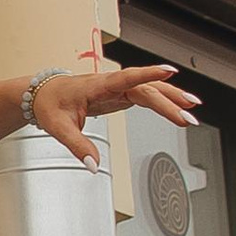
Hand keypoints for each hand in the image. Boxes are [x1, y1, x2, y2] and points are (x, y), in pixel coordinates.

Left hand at [24, 60, 195, 169]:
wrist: (40, 94)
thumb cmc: (48, 104)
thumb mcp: (58, 127)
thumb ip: (77, 146)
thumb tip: (93, 165)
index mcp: (97, 86)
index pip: (127, 78)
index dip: (148, 74)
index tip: (169, 71)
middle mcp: (110, 84)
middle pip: (146, 89)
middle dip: (169, 101)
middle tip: (189, 115)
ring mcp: (116, 88)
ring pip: (149, 90)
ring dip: (172, 97)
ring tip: (194, 107)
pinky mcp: (119, 94)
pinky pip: (145, 94)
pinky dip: (163, 100)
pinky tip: (178, 105)